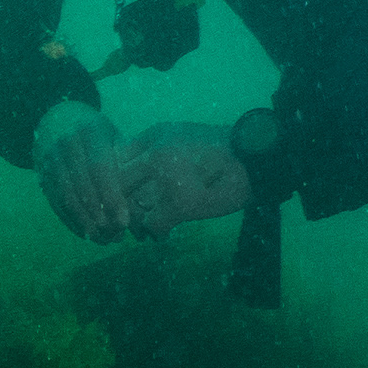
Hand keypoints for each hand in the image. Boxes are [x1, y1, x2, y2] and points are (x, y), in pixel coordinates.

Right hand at [34, 100, 131, 240]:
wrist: (58, 119)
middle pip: (81, 187)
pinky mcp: (41, 176)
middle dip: (100, 215)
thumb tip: (145, 192)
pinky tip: (88, 234)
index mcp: (88, 130)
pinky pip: (56, 204)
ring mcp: (49, 161)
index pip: (99, 168)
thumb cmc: (97, 132)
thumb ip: (127, 158)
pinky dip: (72, 222)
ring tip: (105, 239)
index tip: (125, 220)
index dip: (112, 196)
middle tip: (117, 234)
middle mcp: (64, 144)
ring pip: (66, 198)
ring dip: (86, 223)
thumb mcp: (113, 135)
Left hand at [118, 120, 253, 237]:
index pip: (111, 161)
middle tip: (121, 219)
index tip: (115, 197)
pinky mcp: (183, 202)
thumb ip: (149, 147)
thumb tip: (118, 167)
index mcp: (153, 136)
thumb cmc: (217, 149)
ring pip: (130, 208)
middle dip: (115, 206)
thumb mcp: (178, 133)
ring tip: (141, 228)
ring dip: (134, 223)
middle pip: (115, 186)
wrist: (258, 157)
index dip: (108, 183)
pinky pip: (152, 225)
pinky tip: (162, 233)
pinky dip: (156, 233)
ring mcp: (169, 178)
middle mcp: (156, 154)